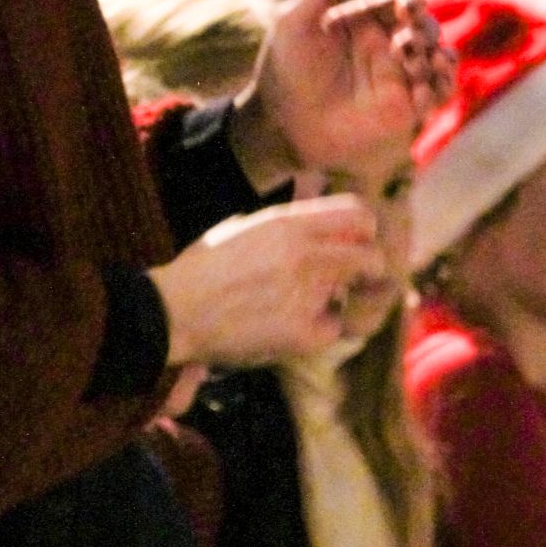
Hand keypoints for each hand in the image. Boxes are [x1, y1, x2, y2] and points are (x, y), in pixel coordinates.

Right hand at [150, 195, 386, 370]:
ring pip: (354, 293)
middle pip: (371, 256)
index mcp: (287, 223)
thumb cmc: (202, 269)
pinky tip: (293, 325)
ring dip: (340, 297)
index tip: (359, 241)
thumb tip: (316, 219)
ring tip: (310, 302)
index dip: (366, 230)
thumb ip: (285, 223)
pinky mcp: (304, 332)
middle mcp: (304, 253)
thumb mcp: (243, 227)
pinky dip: (320, 328)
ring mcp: (307, 293)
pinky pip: (334, 327)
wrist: (174, 313)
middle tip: (357, 280)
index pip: (359, 214)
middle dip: (369, 269)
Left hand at [232, 0, 455, 185]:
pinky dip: (442, 88)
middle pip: (426, 27)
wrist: (280, 122)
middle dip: (426, 29)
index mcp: (364, 21)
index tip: (408, 8)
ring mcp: (397, 78)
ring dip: (442, 57)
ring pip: (441, 59)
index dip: (412, 1)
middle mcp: (385, 47)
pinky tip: (424, 89)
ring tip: (420, 63)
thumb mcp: (293, 21)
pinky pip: (438, 95)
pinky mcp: (404, 109)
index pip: (401, 1)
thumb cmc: (283, 70)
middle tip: (408, 41)